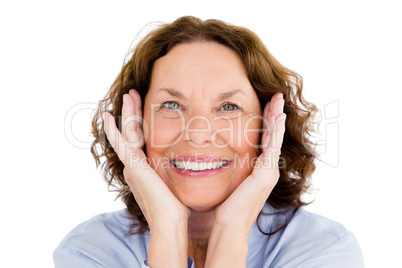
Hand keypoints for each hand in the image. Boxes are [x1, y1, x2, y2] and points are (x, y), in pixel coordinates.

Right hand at [103, 89, 188, 228]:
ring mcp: (133, 166)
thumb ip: (175, 175)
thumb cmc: (177, 208)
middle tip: (132, 95)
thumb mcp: (175, 184)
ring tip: (128, 95)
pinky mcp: (133, 166)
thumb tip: (193, 168)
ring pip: (127, 133)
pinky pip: (121, 143)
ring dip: (127, 113)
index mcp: (144, 169)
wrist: (171, 221)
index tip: (143, 109)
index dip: (140, 123)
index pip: (140, 140)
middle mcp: (135, 166)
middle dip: (133, 113)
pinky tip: (109, 118)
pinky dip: (113, 130)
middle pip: (132, 133)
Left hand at [205, 93, 285, 266]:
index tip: (264, 106)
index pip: (263, 140)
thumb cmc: (223, 206)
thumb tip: (209, 155)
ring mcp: (269, 171)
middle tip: (276, 97)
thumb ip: (225, 168)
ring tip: (278, 99)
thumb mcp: (225, 180)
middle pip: (272, 136)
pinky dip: (275, 129)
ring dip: (277, 117)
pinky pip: (272, 145)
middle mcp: (266, 169)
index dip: (265, 123)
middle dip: (274, 115)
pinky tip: (277, 115)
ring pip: (275, 137)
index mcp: (257, 170)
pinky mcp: (266, 173)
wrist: (227, 226)